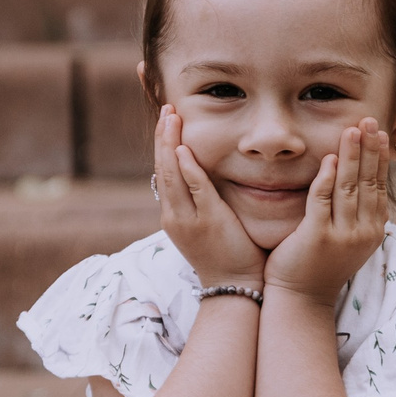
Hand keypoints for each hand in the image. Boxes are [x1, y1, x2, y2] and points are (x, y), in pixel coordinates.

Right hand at [154, 105, 265, 289]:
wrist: (233, 287)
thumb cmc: (226, 256)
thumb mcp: (206, 226)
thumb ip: (202, 201)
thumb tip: (204, 178)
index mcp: (173, 214)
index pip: (163, 171)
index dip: (163, 143)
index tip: (166, 119)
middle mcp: (174, 215)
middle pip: (162, 167)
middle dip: (163, 136)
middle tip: (166, 108)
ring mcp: (188, 219)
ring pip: (173, 174)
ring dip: (171, 143)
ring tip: (171, 117)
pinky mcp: (208, 222)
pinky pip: (196, 190)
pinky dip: (188, 169)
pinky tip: (184, 150)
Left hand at [264, 119, 391, 306]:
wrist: (302, 300)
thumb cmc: (320, 268)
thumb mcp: (348, 240)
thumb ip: (356, 214)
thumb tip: (363, 182)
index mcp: (372, 231)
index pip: (379, 186)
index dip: (379, 158)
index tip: (379, 132)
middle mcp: (362, 232)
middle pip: (368, 182)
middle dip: (369, 148)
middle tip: (368, 120)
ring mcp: (342, 236)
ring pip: (349, 187)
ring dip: (351, 155)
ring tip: (352, 130)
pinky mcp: (317, 237)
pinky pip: (323, 201)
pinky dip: (327, 178)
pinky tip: (330, 158)